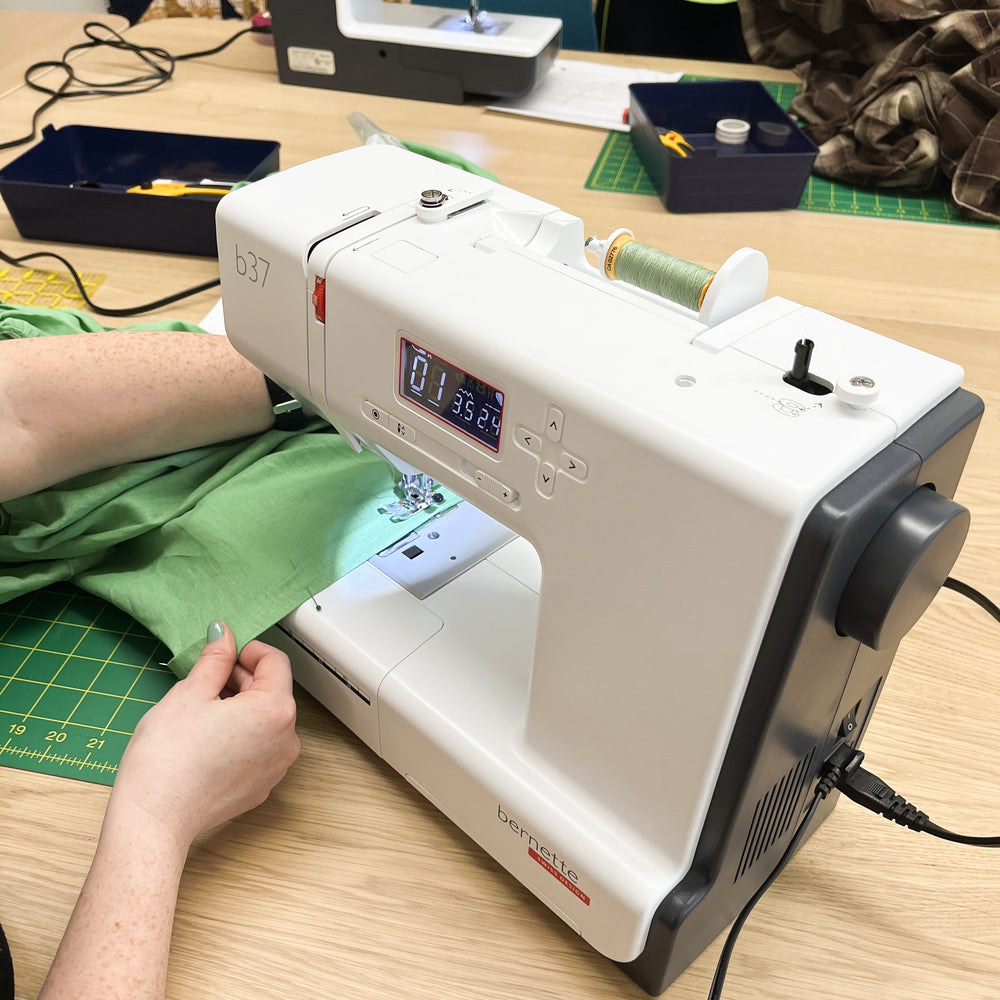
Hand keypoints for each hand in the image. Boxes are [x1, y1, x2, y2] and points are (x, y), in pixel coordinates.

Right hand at [109, 622, 300, 851]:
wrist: (154, 820)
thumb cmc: (168, 757)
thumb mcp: (189, 693)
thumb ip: (215, 659)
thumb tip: (224, 634)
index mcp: (275, 710)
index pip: (275, 661)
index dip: (247, 650)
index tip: (221, 652)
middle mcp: (287, 739)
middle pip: (272, 690)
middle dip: (241, 678)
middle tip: (203, 679)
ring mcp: (276, 767)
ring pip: (265, 719)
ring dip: (240, 705)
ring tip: (200, 710)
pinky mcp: (261, 786)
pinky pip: (259, 747)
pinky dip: (240, 734)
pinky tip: (206, 738)